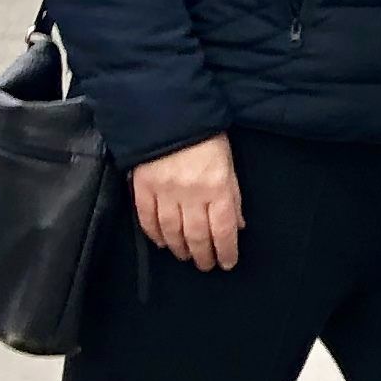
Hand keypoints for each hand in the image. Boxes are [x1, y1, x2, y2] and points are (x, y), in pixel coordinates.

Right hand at [130, 134, 243, 271]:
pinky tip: (162, 242)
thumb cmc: (206, 139)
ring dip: (180, 249)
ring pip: (172, 231)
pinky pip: (147, 218)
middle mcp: (191, 194)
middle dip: (203, 255)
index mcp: (217, 187)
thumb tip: (237, 225)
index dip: (226, 250)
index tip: (227, 263)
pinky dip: (155, 234)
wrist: (169, 114)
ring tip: (186, 256)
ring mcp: (165, 192)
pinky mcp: (142, 187)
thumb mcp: (229, 166)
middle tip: (205, 265)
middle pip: (198, 235)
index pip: (224, 229)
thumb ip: (233, 197)